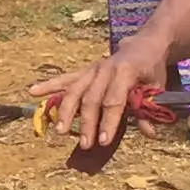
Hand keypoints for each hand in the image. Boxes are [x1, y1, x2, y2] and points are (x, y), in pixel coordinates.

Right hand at [33, 40, 174, 159]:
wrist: (144, 45)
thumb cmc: (151, 69)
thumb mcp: (157, 88)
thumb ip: (149, 110)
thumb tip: (150, 133)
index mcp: (125, 71)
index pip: (114, 100)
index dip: (109, 122)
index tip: (103, 141)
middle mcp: (104, 69)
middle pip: (91, 98)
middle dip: (87, 123)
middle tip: (85, 144)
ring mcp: (92, 69)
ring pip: (74, 90)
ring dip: (66, 111)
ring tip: (60, 130)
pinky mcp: (84, 71)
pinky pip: (64, 79)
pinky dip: (48, 85)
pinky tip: (32, 91)